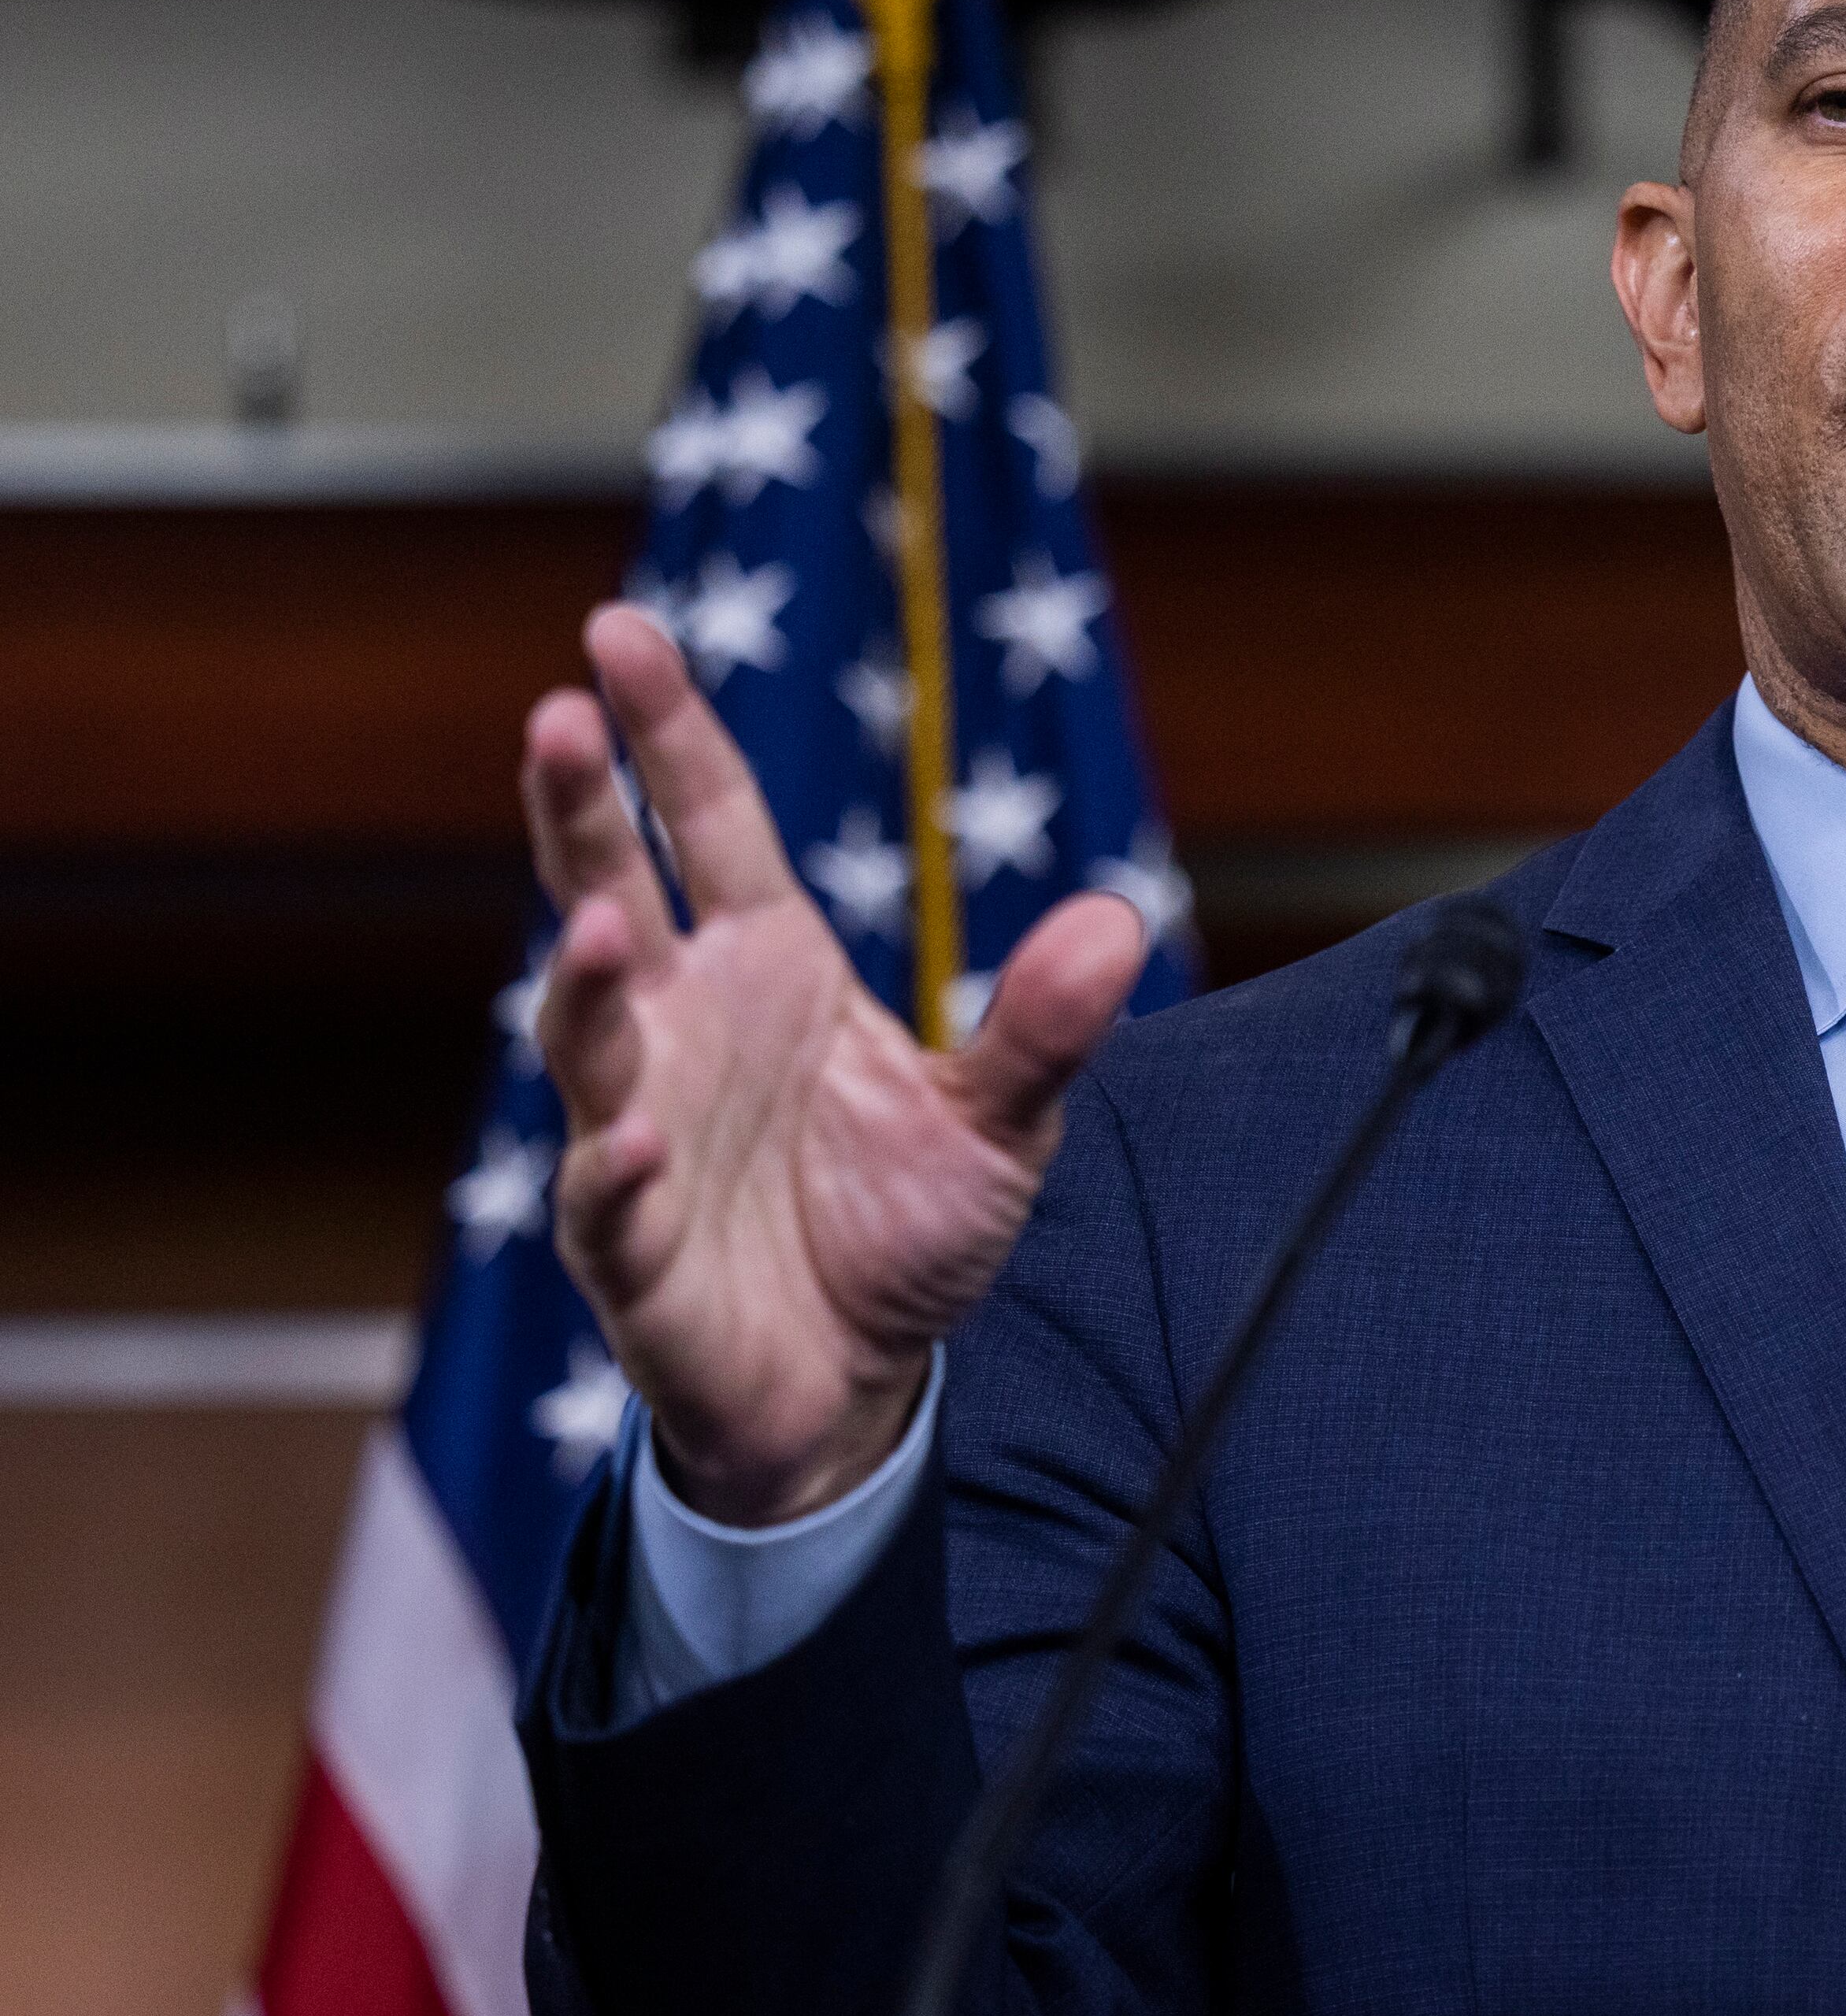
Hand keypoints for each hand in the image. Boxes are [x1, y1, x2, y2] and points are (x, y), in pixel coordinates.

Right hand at [521, 605, 1146, 1525]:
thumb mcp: (1003, 1122)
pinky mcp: (631, 1251)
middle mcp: (682, 1031)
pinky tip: (637, 1142)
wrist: (853, 1385)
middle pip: (611, 892)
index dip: (667, 734)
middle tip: (557, 716)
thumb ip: (1042, 1025)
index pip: (708, 824)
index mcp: (767, 969)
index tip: (619, 630)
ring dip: (584, 985)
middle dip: (580, 809)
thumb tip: (1119, 917)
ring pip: (588, 1041)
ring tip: (602, 926)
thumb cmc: (902, 1228)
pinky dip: (617, 1169)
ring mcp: (641, 1132)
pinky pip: (607, 1200)